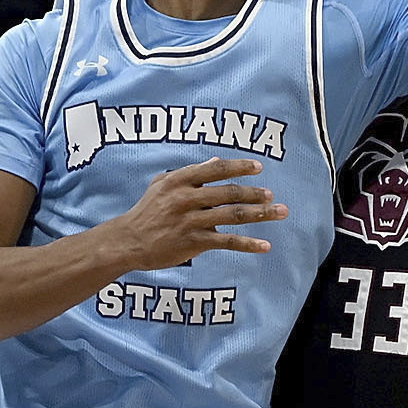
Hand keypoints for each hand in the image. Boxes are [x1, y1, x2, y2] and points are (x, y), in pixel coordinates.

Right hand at [105, 157, 288, 268]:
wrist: (128, 241)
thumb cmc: (147, 211)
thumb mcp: (162, 185)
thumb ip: (190, 173)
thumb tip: (217, 161)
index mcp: (180, 180)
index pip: (215, 169)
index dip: (239, 166)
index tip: (258, 167)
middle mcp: (186, 198)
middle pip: (228, 192)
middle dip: (255, 193)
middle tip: (272, 195)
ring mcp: (190, 220)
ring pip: (232, 215)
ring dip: (259, 214)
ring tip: (280, 213)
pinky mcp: (193, 241)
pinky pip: (226, 241)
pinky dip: (248, 244)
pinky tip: (265, 246)